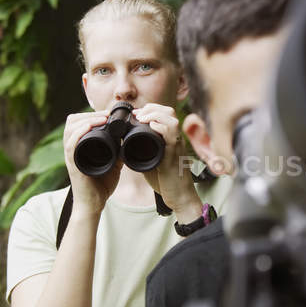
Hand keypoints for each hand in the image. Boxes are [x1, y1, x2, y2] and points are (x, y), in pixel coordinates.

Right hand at [63, 110, 122, 215]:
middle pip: (72, 122)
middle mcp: (73, 149)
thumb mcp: (114, 164)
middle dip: (90, 114)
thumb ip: (119, 152)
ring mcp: (71, 156)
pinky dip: (79, 132)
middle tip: (107, 115)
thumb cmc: (101, 186)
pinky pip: (71, 144)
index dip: (92, 114)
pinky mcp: (73, 164)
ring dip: (86, 120)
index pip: (79, 122)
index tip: (109, 114)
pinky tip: (89, 127)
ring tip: (102, 118)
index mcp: (80, 146)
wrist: (94, 204)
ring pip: (70, 129)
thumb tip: (129, 140)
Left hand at [133, 104, 201, 221]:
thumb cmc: (167, 180)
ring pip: (172, 121)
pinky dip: (161, 128)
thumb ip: (145, 150)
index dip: (152, 109)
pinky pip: (172, 137)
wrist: (179, 197)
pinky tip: (151, 126)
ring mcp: (176, 147)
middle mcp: (176, 140)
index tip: (137, 114)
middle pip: (169, 112)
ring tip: (142, 118)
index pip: (166, 114)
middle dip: (152, 108)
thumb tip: (126, 143)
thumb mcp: (153, 160)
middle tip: (138, 114)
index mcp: (171, 139)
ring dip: (155, 115)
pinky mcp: (174, 156)